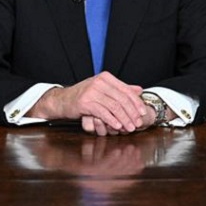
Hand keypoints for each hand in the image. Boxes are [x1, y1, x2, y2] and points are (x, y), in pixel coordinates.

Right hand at [29, 72, 147, 133]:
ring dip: (124, 119)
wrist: (62, 100)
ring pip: (114, 106)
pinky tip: (117, 126)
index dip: (136, 102)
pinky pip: (103, 112)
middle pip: (122, 99)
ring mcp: (92, 91)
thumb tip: (139, 90)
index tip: (143, 113)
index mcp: (106, 78)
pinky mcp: (85, 102)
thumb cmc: (84, 96)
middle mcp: (99, 82)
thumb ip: (121, 89)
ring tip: (129, 128)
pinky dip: (112, 120)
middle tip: (138, 123)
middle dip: (132, 113)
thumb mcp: (104, 90)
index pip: (126, 90)